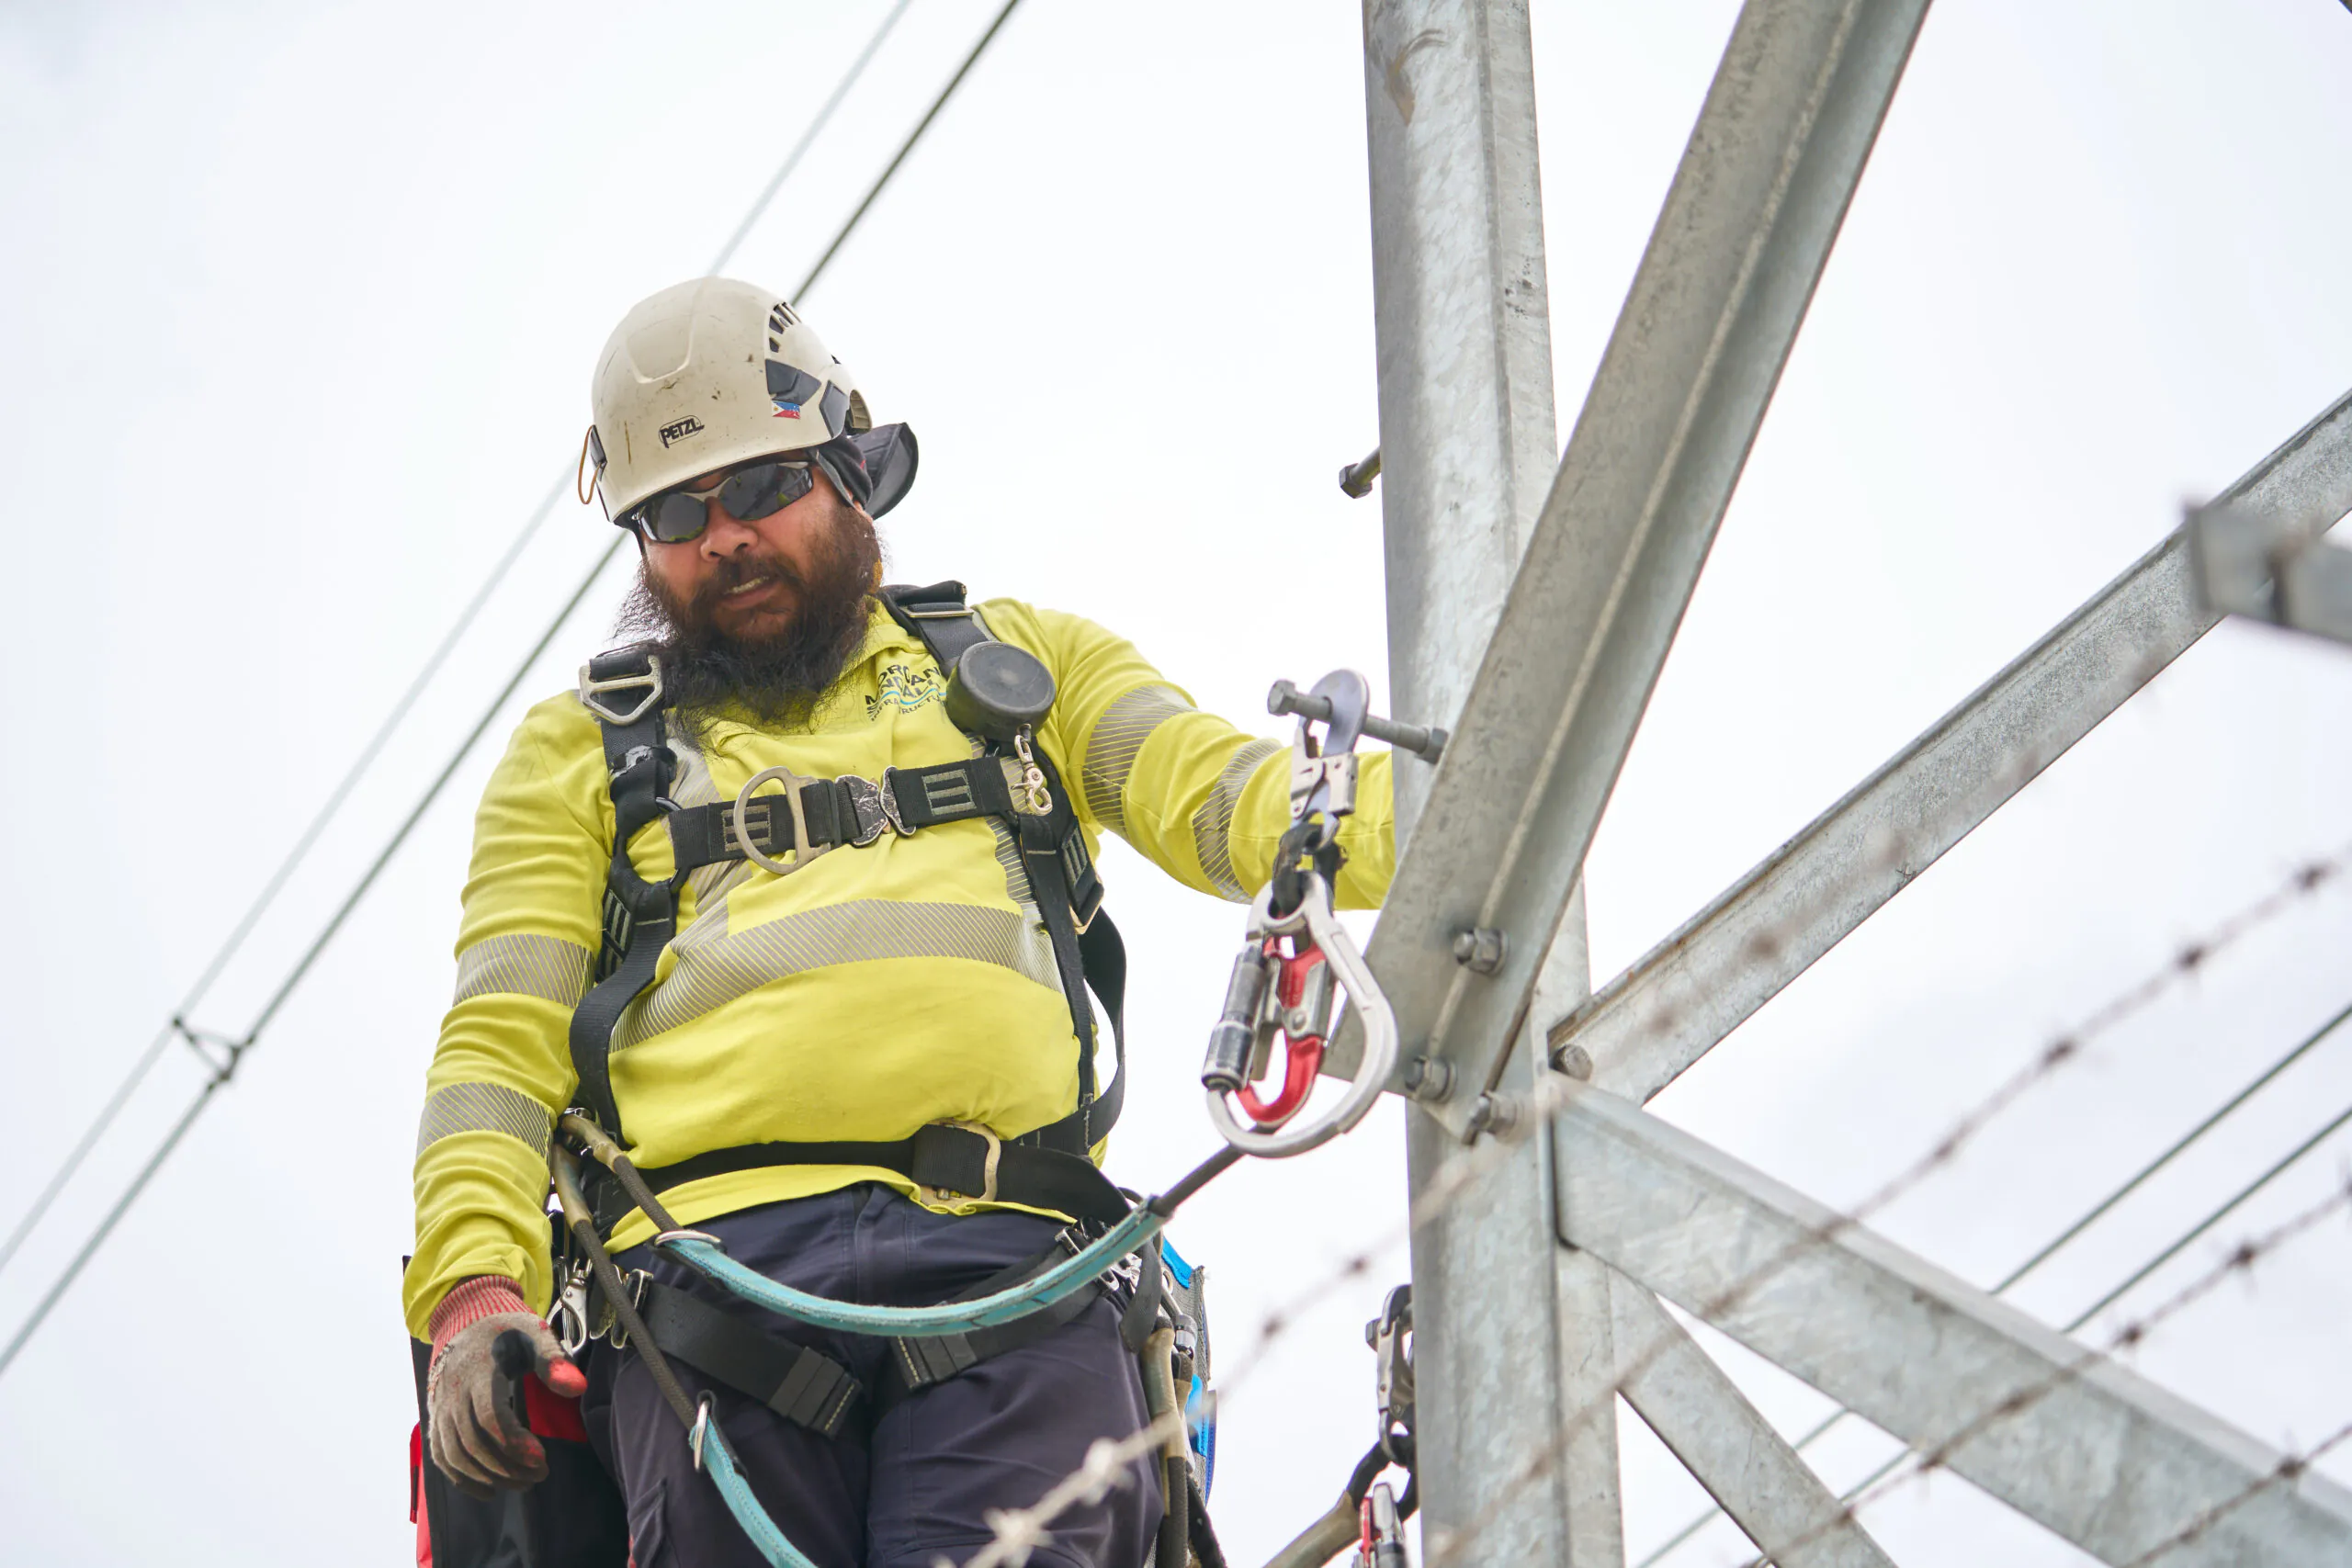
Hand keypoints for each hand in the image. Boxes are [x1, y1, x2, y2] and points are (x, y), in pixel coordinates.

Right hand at [424, 1276, 587, 1498]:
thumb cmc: (506, 1330)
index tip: (542, 1459)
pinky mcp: (436, 1418)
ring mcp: (441, 1408)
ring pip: (456, 1454)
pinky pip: (441, 1456)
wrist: (466, 1320)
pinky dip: (461, 1479)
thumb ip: (554, 1362)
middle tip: (540, 1476)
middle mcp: (453, 1393)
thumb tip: (578, 1388)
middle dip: (507, 1466)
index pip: (490, 1417)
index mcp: (479, 1372)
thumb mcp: (535, 1334)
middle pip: (474, 1443)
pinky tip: (489, 1491)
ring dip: (489, 1476)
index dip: (515, 1443)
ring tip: (523, 1484)